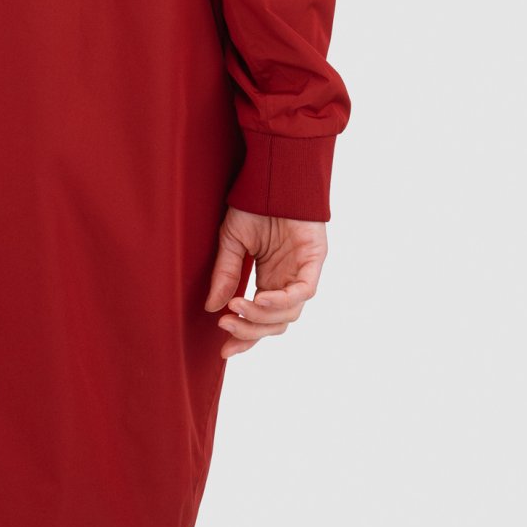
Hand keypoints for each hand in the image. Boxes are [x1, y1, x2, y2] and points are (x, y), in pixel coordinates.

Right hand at [202, 209, 327, 358]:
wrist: (271, 176)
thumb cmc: (254, 204)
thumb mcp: (231, 242)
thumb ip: (225, 275)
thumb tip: (212, 307)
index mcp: (270, 279)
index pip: (261, 319)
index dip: (245, 337)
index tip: (223, 350)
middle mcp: (288, 281)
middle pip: (276, 324)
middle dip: (250, 331)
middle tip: (225, 326)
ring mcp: (303, 272)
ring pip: (289, 313)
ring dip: (261, 316)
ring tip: (237, 307)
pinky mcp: (314, 261)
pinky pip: (302, 292)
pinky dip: (281, 301)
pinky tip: (259, 298)